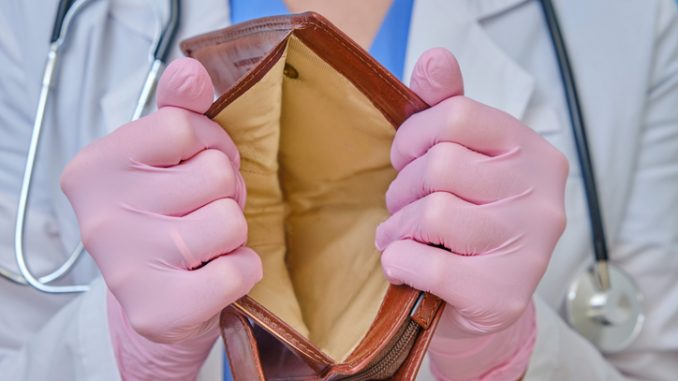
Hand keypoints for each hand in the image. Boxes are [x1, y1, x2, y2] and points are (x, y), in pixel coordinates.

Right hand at [61, 58, 261, 379]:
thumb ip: (178, 109)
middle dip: (225, 191)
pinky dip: (243, 270)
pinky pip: (239, 270)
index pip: (185, 126)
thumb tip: (192, 70)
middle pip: (214, 174)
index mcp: (95, 167)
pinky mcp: (157, 310)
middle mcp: (99, 217)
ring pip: (230, 221)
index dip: (209, 145)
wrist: (157, 301)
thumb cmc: (166, 216)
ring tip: (208, 243)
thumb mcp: (165, 157)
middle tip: (202, 211)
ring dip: (234, 232)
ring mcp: (125, 267)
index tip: (195, 166)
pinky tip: (215, 275)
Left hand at [375, 49, 567, 379]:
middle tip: (402, 206)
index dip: (414, 136)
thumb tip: (435, 59)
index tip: (405, 157)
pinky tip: (402, 264)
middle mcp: (541, 194)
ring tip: (398, 236)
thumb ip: (447, 108)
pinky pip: (427, 264)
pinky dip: (399, 262)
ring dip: (397, 228)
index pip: (456, 116)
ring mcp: (529, 246)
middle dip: (403, 188)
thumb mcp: (464, 161)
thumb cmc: (469, 221)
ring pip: (433, 214)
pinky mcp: (504, 293)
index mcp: (531, 150)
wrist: (486, 303)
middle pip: (440, 167)